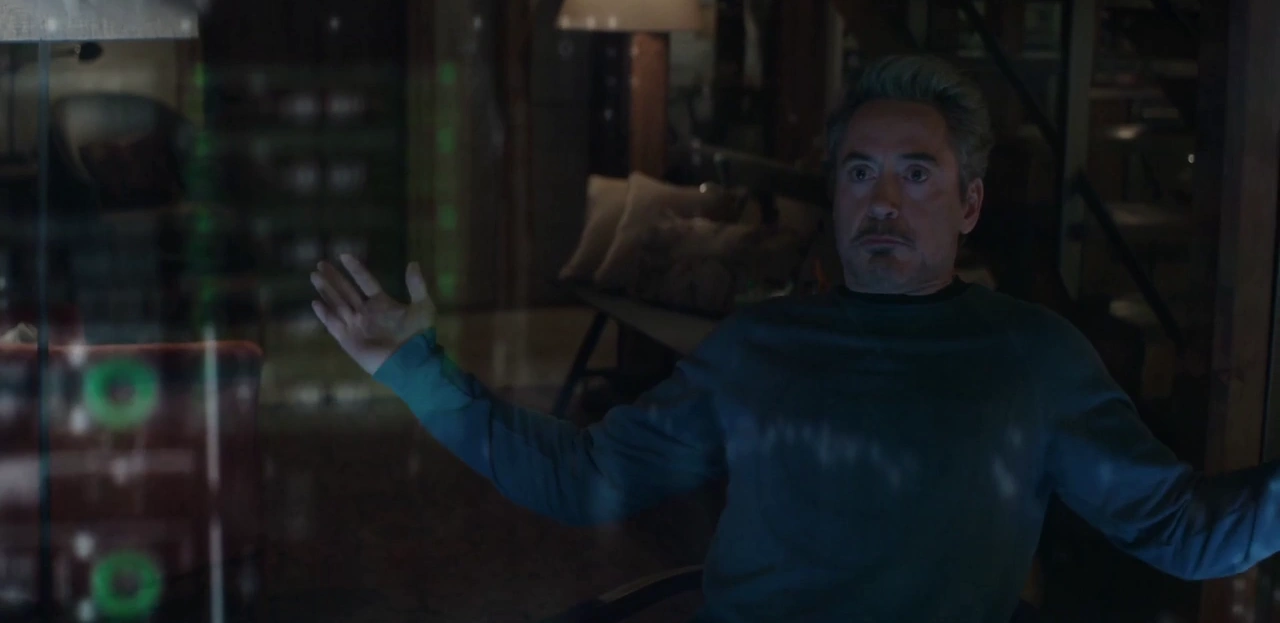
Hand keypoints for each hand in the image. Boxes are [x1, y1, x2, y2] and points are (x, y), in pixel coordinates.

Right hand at [310, 254, 435, 374]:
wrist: (410, 362)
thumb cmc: (418, 335)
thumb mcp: (422, 306)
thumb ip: (417, 285)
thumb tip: (413, 263)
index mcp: (382, 303)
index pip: (365, 281)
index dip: (355, 269)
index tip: (344, 255)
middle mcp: (366, 312)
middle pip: (346, 290)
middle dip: (334, 277)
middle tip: (321, 263)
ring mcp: (356, 325)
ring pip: (337, 303)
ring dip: (326, 290)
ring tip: (314, 275)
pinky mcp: (348, 339)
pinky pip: (333, 324)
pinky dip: (324, 314)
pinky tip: (315, 303)